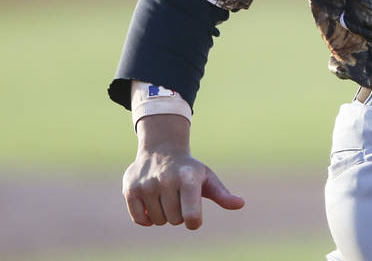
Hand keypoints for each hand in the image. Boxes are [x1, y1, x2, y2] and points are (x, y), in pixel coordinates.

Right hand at [122, 114, 243, 229]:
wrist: (162, 150)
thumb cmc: (189, 169)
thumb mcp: (208, 178)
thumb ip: (223, 194)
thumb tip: (240, 204)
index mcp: (188, 178)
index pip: (191, 217)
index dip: (194, 221)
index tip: (194, 214)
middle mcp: (166, 180)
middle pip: (175, 220)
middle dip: (179, 214)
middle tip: (178, 197)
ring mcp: (147, 184)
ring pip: (158, 221)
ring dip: (163, 214)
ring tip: (165, 196)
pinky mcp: (131, 189)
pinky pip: (140, 220)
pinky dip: (147, 218)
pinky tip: (152, 202)